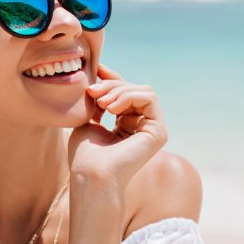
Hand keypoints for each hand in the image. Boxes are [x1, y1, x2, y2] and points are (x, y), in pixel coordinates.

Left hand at [68, 63, 167, 188]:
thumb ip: (98, 98)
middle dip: (111, 85)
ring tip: (100, 103)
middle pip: (133, 89)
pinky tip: (111, 109)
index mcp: (126, 125)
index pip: (124, 92)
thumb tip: (100, 74)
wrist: (91, 174)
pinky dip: (129, 97)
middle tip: (91, 92)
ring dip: (118, 90)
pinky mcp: (159, 132)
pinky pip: (149, 98)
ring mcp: (152, 129)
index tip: (95, 68)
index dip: (111, 78)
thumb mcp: (88, 117)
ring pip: (142, 90)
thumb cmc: (84, 154)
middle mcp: (142, 126)